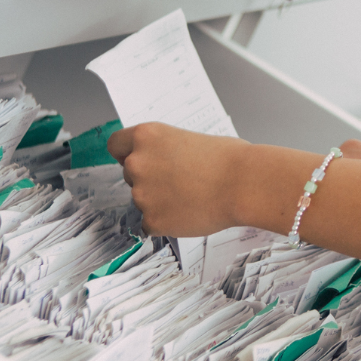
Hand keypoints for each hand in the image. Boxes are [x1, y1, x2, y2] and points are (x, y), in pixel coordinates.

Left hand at [108, 122, 250, 236]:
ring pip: (142, 201)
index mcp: (146, 136)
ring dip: (160, 202)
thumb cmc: (229, 159)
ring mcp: (141, 194)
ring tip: (191, 198)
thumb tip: (160, 162)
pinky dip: (167, 223)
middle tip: (180, 183)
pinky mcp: (152, 220)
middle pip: (130, 175)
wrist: (244, 185)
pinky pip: (151, 224)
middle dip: (150, 180)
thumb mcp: (188, 139)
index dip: (127, 154)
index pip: (116, 145)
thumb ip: (164, 150)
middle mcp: (137, 163)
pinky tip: (190, 213)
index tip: (138, 160)